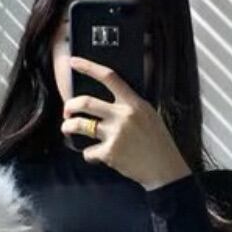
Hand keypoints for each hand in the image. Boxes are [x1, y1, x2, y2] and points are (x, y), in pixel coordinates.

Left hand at [61, 55, 192, 189]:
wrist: (164, 169)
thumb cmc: (158, 143)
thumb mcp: (149, 116)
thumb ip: (130, 106)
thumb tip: (108, 102)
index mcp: (134, 103)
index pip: (109, 77)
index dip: (88, 67)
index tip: (73, 61)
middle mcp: (123, 115)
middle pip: (85, 102)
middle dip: (70, 105)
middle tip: (67, 110)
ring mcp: (115, 134)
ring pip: (80, 125)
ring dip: (68, 127)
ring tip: (67, 128)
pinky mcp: (109, 153)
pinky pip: (88, 151)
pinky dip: (88, 154)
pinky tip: (95, 156)